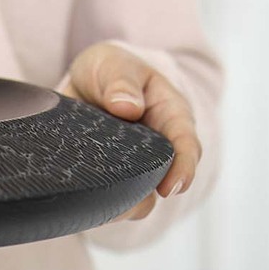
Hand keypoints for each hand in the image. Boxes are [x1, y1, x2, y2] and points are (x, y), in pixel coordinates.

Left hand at [57, 42, 200, 221]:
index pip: (186, 144)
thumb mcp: (113, 64)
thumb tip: (128, 108)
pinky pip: (112, 202)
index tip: (171, 188)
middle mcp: (158, 147)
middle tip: (125, 202)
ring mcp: (136, 167)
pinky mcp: (112, 179)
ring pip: (138, 198)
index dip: (183, 168)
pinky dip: (100, 205)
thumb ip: (120, 81)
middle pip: (163, 180)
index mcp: (170, 114)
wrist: (84, 83)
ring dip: (121, 204)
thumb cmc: (109, 70)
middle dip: (147, 194)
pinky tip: (82, 203)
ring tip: (97, 202)